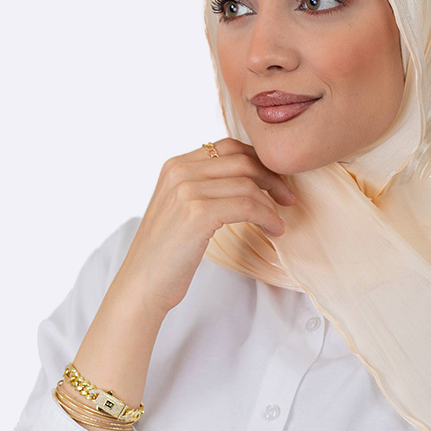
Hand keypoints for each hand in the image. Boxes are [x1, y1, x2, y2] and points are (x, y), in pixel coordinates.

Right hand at [116, 138, 295, 316]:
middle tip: (287, 198)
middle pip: (241, 161)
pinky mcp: (198, 213)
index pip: (228, 147)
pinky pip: (248, 206)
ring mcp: (187, 190)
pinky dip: (267, 217)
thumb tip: (246, 178)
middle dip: (271, 177)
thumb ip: (203, 185)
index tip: (274, 180)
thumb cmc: (166, 251)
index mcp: (175, 165)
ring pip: (247, 184)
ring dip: (271, 204)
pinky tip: (273, 230)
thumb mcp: (179, 206)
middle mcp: (179, 171)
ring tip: (278, 222)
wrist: (143, 283)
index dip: (257, 161)